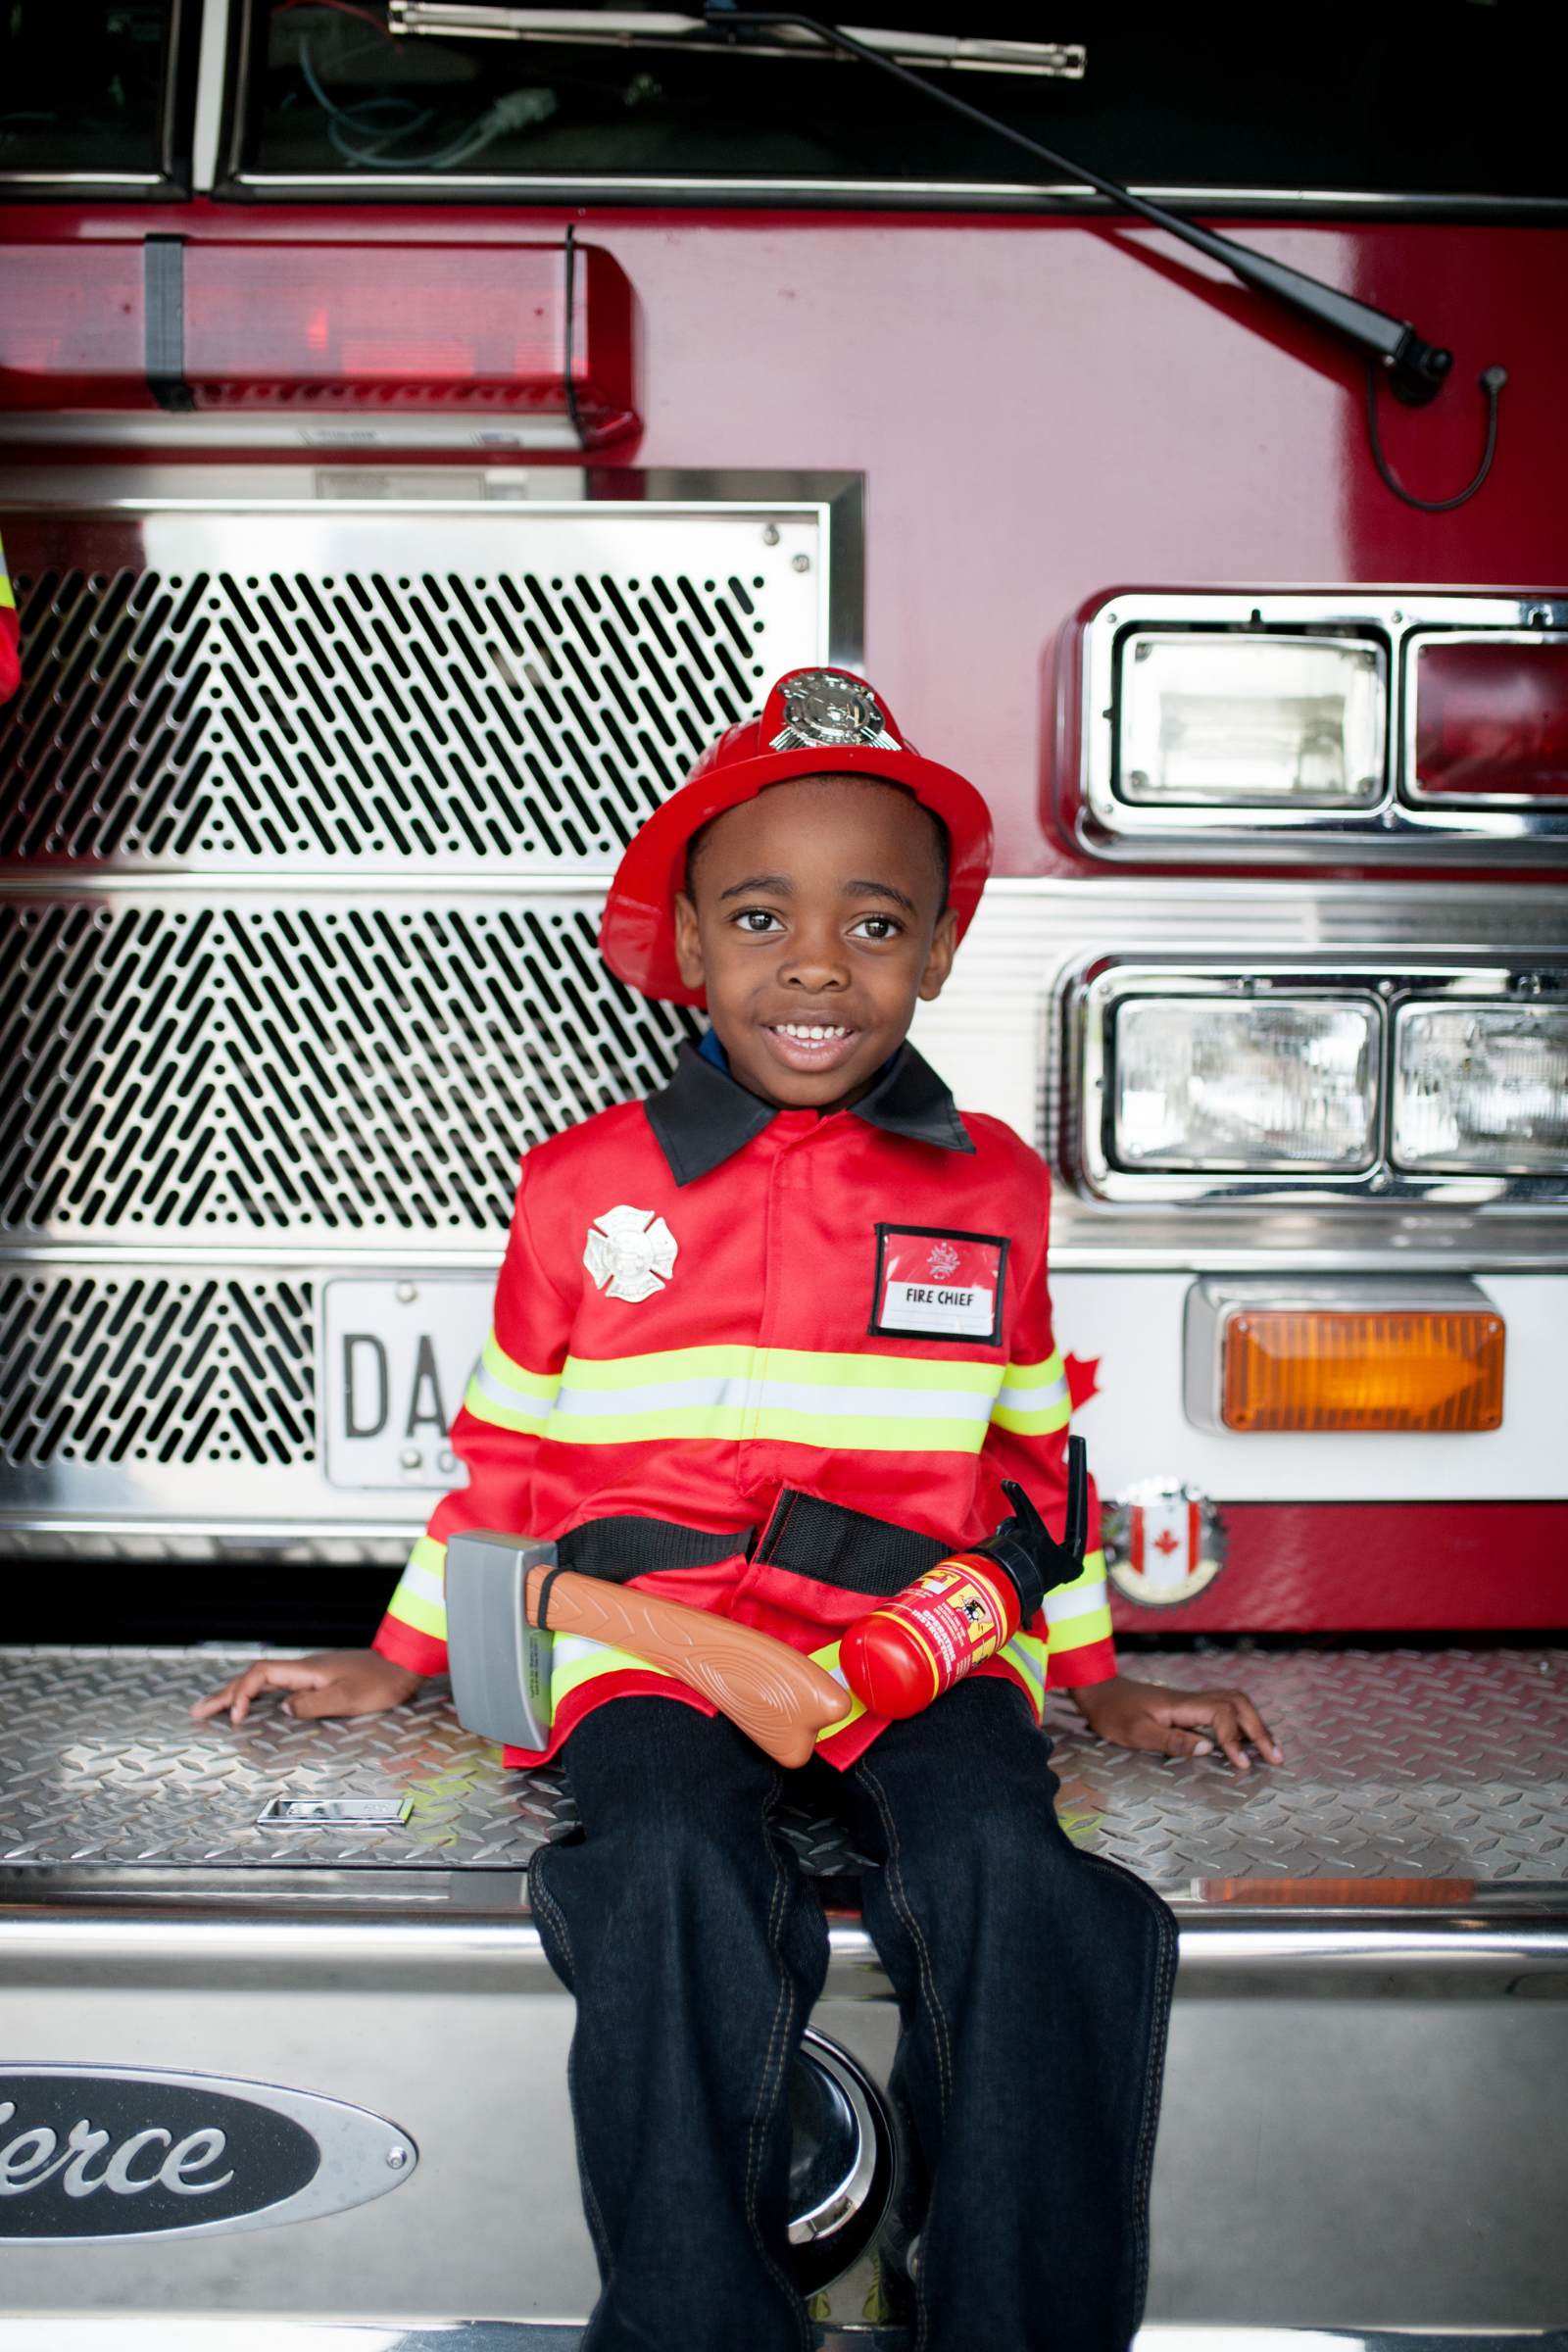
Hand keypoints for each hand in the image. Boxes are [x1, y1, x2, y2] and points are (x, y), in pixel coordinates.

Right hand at [190, 1649, 420, 1726]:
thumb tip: (282, 1710)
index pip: (261, 1675)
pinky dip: (256, 1694)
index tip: (233, 1718)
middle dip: (224, 1694)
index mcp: (307, 1670)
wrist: (405, 1665)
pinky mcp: (319, 1678)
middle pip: (254, 1677)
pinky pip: (277, 1685)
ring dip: (236, 1693)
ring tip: (212, 1708)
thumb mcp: (348, 1699)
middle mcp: (305, 1668)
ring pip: (263, 1680)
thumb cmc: (382, 1682)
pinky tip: (251, 1703)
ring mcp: (311, 1672)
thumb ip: (312, 1705)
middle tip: (196, 1710)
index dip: (241, 1695)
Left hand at [1069, 1674, 1282, 1770]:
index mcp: (1182, 1705)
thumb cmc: (1113, 1713)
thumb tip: (1208, 1748)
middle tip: (1277, 1758)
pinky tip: (1247, 1738)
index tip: (1242, 1764)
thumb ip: (1172, 1741)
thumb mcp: (1136, 1733)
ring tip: (1271, 1749)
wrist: (1098, 1691)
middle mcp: (1192, 1699)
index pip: (1222, 1715)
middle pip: (1238, 1704)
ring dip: (1255, 1724)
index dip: (1235, 1739)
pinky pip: (1225, 1708)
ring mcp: (1191, 1700)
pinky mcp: (1188, 1706)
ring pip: (1235, 1703)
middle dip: (1260, 1730)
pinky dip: (1242, 1722)